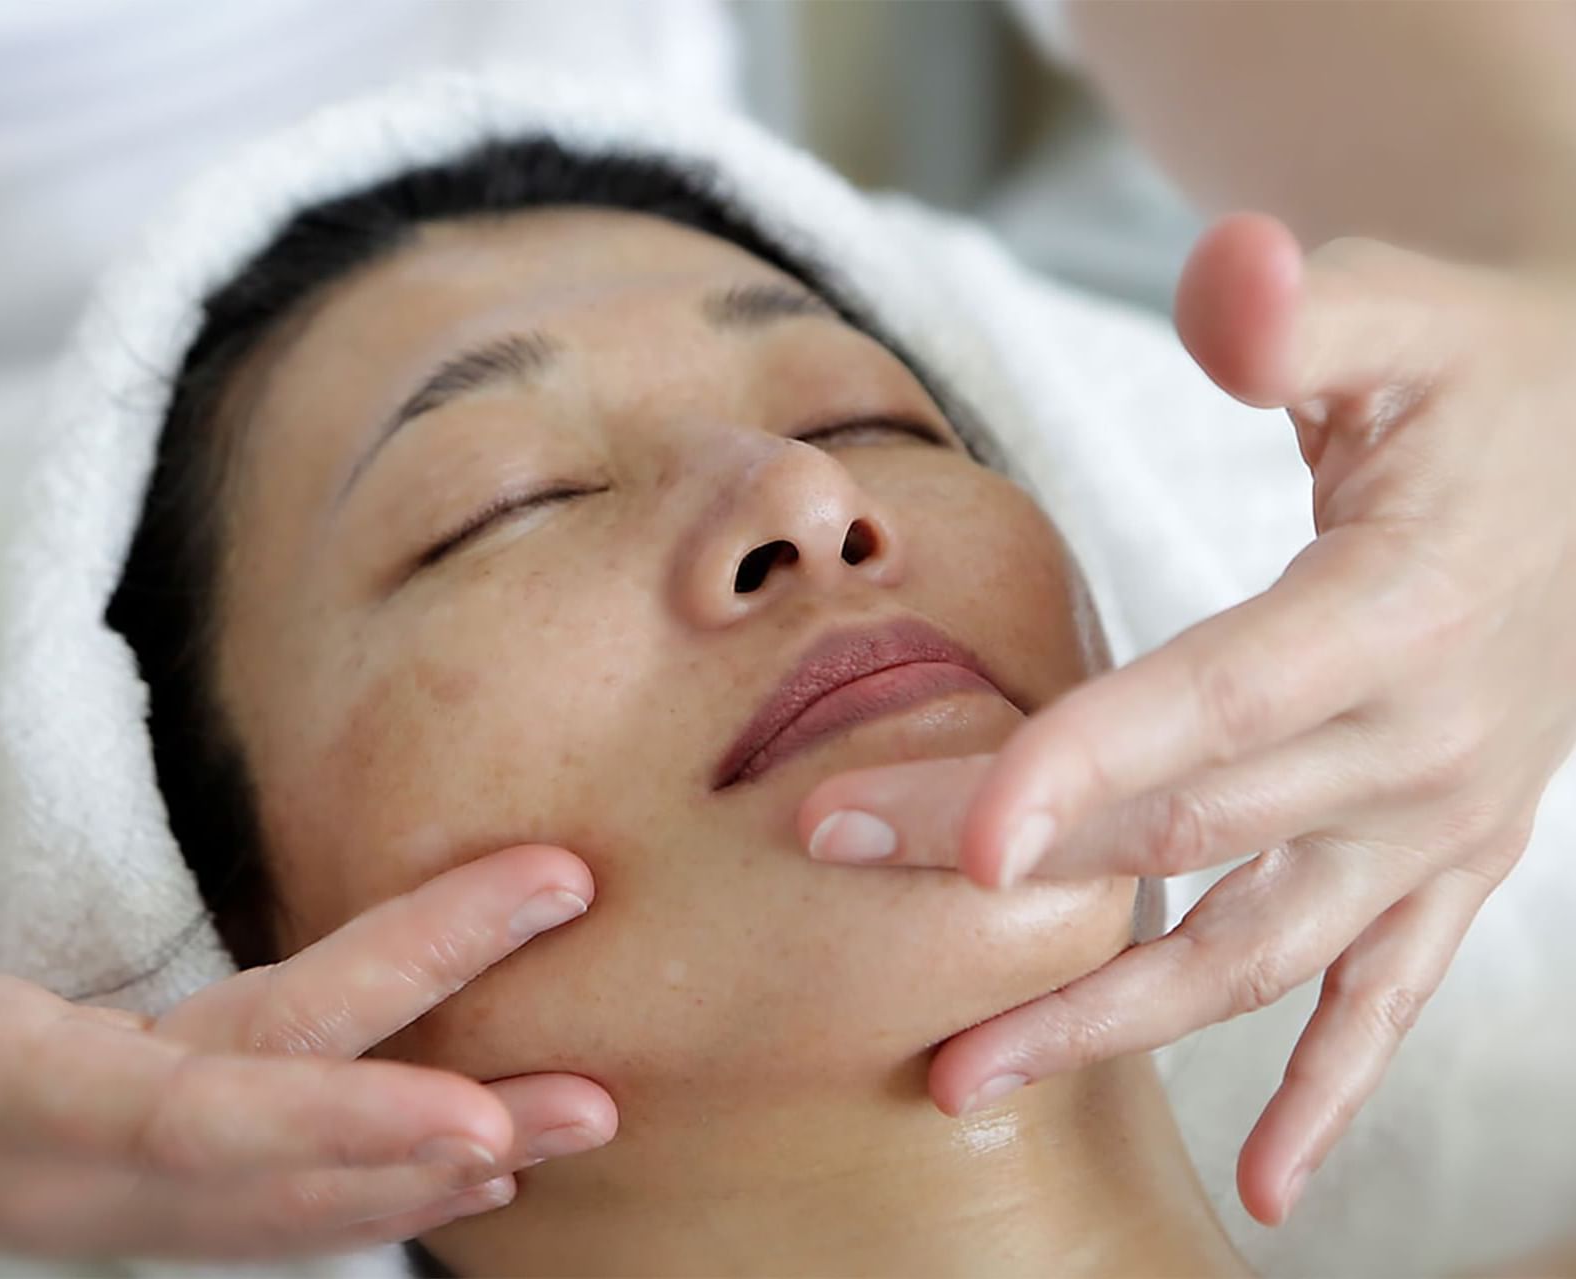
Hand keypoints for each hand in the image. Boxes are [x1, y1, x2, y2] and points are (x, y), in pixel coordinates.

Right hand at [0, 817, 613, 1260]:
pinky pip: (285, 1206)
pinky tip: (492, 1169)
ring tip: (583, 1119)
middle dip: (444, 1123)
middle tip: (592, 1098)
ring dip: (453, 1159)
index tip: (473, 1117)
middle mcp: (79, 1173)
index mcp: (7, 1099)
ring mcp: (119, 1196)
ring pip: (307, 1192)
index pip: (197, 1117)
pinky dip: (392, 1188)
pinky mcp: (150, 1189)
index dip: (338, 1123)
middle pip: (292, 1138)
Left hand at [798, 214, 1575, 1225]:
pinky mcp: (1446, 859)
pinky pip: (1385, 997)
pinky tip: (1270, 1191)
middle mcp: (1422, 746)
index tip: (957, 844)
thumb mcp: (1410, 307)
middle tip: (829, 855)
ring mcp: (1438, 825)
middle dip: (997, 853)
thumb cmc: (1485, 377)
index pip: (1219, 704)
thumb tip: (1223, 268)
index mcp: (1398, 614)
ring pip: (1258, 949)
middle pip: (1183, 826)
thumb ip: (1307, 304)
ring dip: (1111, 1020)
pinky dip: (1328, 1094)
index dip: (1088, 770)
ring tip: (964, 1078)